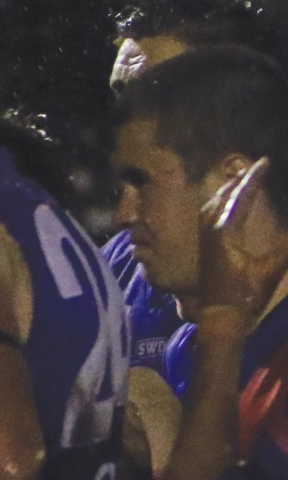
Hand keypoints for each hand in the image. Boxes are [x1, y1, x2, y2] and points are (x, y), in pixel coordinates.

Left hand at [198, 156, 284, 318]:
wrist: (220, 319)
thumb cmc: (246, 296)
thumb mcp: (273, 269)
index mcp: (225, 233)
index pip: (240, 197)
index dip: (254, 178)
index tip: (265, 161)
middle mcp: (211, 232)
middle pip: (223, 197)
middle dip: (240, 180)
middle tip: (257, 166)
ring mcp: (205, 241)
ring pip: (211, 206)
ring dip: (228, 190)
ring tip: (243, 179)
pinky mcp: (205, 249)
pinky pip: (208, 217)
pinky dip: (219, 203)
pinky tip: (227, 204)